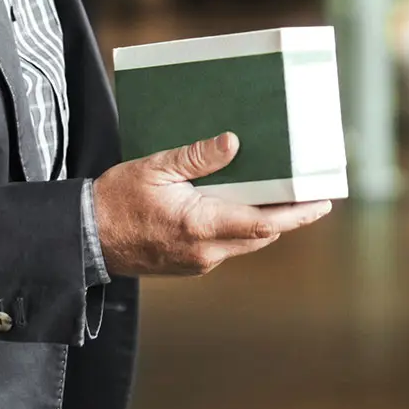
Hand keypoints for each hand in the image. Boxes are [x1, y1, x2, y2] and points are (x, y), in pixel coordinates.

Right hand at [91, 133, 333, 278]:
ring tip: (284, 197)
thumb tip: (232, 142)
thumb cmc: (116, 200)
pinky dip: (241, 228)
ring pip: (246, 243)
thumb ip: (197, 157)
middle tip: (313, 194)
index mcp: (200, 226)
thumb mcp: (156, 168)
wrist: (85, 238)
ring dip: (265, 222)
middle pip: (262, 236)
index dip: (298, 214)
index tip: (323, 202)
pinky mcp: (190, 265)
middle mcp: (205, 252)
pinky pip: (226, 246)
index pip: (264, 224)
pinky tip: (243, 205)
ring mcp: (198, 263)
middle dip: (290, 217)